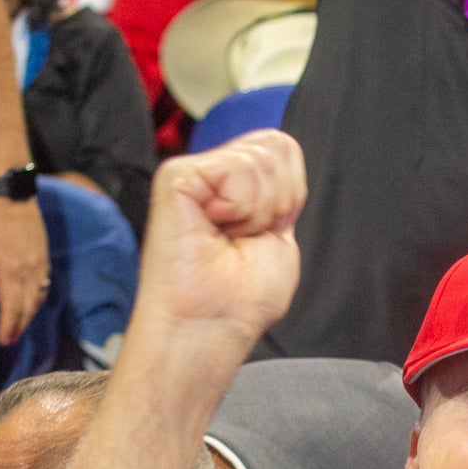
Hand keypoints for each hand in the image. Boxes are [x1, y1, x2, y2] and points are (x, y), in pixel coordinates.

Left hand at [0, 193, 50, 345]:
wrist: (10, 196)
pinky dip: (37, 299)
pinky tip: (29, 302)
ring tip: (18, 325)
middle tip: (9, 339)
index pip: (11, 309)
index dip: (7, 327)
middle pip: (27, 308)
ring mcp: (40, 266)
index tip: (2, 341)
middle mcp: (28, 273)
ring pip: (38, 299)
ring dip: (28, 315)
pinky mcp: (44, 258)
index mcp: (9, 273)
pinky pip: (44, 286)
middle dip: (18, 326)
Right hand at [131, 129, 306, 356]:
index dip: (290, 192)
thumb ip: (281, 190)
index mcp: (236, 187)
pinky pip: (236, 169)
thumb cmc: (241, 297)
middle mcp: (213, 174)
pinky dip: (241, 207)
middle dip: (278, 200)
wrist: (212, 324)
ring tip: (229, 237)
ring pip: (260, 159)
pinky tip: (215, 228)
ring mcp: (193, 172)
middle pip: (276, 144)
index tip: (267, 232)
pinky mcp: (177, 176)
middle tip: (245, 237)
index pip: (282, 148)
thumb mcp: (279, 235)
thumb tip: (282, 146)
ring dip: (259, 210)